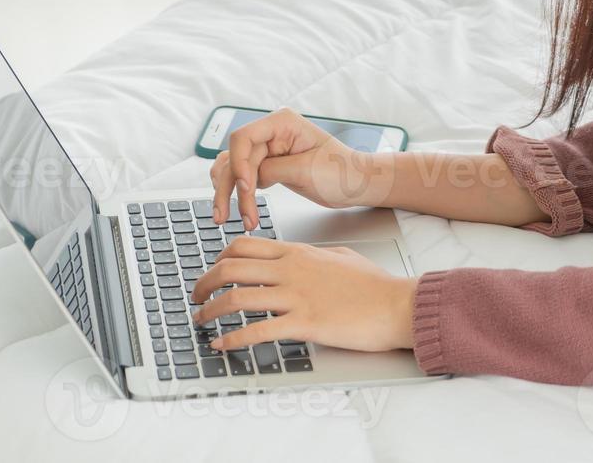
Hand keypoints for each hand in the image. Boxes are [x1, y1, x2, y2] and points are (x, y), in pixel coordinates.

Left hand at [190, 236, 416, 352]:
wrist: (396, 304)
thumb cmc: (374, 285)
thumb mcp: (341, 257)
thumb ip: (314, 257)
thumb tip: (302, 258)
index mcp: (298, 253)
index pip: (245, 246)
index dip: (219, 258)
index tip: (212, 271)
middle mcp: (291, 270)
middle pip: (231, 268)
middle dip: (204, 284)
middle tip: (196, 297)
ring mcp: (296, 296)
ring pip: (237, 297)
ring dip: (211, 311)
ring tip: (201, 322)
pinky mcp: (303, 324)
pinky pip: (257, 331)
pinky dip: (232, 339)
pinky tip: (222, 346)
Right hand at [210, 107, 389, 227]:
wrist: (357, 184)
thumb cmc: (342, 172)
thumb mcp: (306, 170)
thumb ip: (271, 170)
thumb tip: (245, 178)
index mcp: (282, 123)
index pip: (243, 138)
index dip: (238, 164)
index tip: (246, 189)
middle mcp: (272, 132)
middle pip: (234, 156)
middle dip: (229, 187)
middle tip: (226, 215)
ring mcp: (269, 149)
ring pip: (233, 168)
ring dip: (228, 193)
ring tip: (229, 218)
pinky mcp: (269, 166)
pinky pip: (242, 176)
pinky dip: (237, 193)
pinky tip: (237, 209)